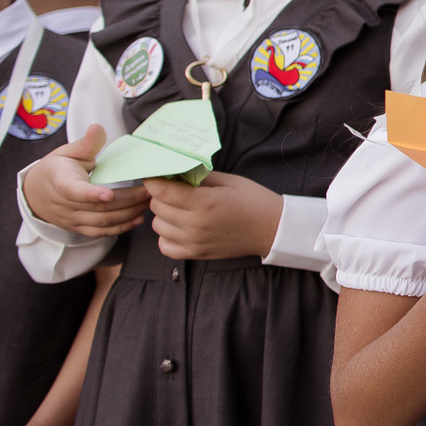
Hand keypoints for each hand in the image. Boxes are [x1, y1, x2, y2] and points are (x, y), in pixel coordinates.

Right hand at [21, 127, 150, 236]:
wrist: (36, 192)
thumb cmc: (57, 168)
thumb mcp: (69, 152)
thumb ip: (86, 143)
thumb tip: (97, 127)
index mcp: (60, 182)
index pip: (73, 191)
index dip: (90, 194)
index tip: (109, 194)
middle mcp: (64, 204)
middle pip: (97, 208)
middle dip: (126, 201)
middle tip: (150, 192)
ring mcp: (71, 219)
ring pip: (101, 222)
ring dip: (128, 214)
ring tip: (148, 203)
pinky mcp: (78, 228)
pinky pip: (100, 232)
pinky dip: (120, 228)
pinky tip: (137, 219)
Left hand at [143, 171, 282, 259]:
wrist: (272, 229)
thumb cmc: (253, 201)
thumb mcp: (228, 181)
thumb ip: (199, 176)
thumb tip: (176, 172)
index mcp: (204, 202)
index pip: (162, 191)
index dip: (153, 181)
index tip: (156, 176)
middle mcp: (195, 224)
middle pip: (157, 207)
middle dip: (160, 195)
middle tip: (173, 190)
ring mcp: (194, 241)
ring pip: (157, 226)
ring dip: (163, 215)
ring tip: (178, 208)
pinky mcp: (196, 254)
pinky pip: (165, 246)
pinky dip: (167, 235)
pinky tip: (178, 227)